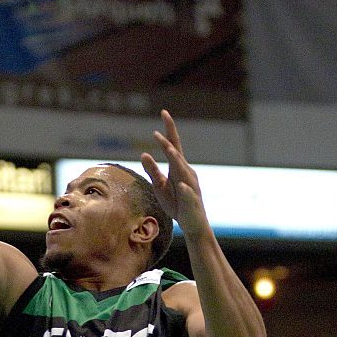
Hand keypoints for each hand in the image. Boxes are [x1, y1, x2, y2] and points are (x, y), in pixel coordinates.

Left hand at [140, 110, 207, 234]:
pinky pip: (189, 194)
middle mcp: (186, 172)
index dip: (168, 129)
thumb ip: (152, 171)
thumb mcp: (160, 186)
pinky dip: (185, 189)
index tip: (163, 112)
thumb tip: (143, 154)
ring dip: (176, 160)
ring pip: (183, 170)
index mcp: (178, 167)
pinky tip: (182, 185)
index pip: (173, 145)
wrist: (192, 224)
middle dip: (169, 141)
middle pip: (177, 154)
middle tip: (159, 128)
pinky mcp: (192, 201)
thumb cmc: (176, 204)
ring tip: (168, 150)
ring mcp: (191, 186)